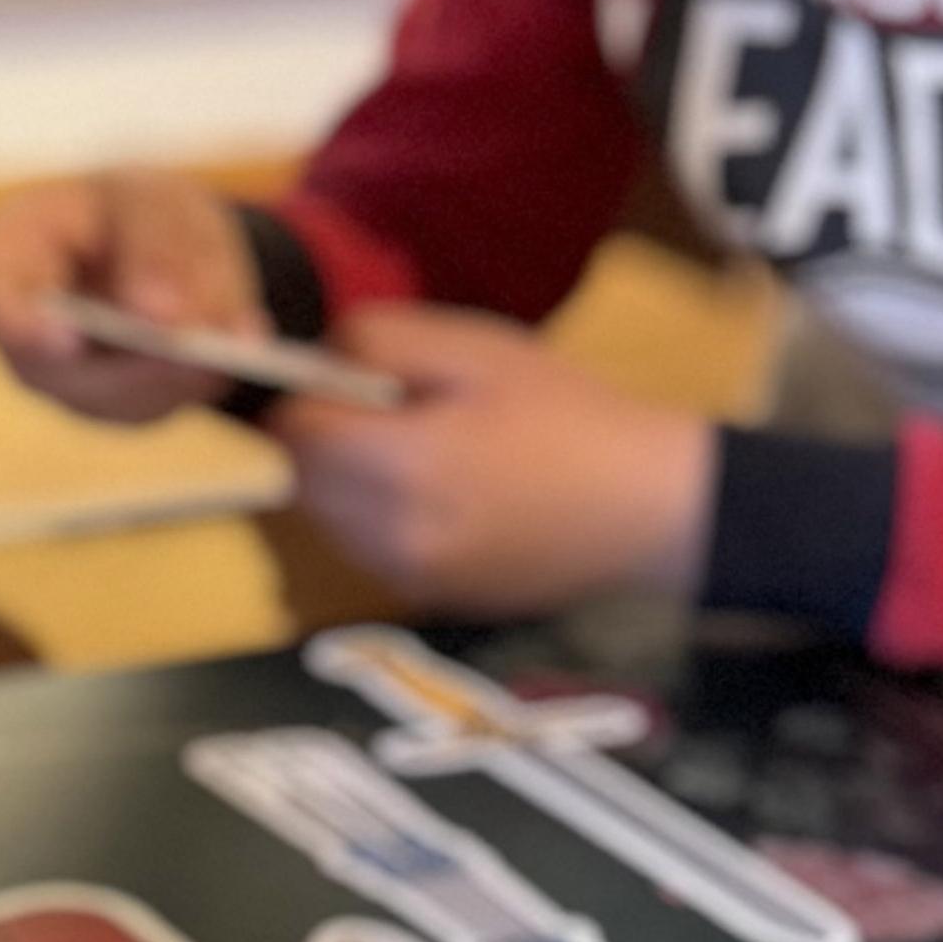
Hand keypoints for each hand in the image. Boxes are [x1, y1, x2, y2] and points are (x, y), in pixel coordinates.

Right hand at [0, 168, 262, 420]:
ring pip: (113, 400)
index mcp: (5, 257)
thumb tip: (160, 320)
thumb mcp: (151, 198)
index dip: (13, 326)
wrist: (162, 244)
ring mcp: (64, 381)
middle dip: (130, 363)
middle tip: (193, 350)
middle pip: (54, 370)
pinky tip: (238, 352)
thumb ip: (155, 244)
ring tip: (234, 344)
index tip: (69, 338)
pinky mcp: (116, 406)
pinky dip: (200, 381)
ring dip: (176, 375)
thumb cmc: (133, 210)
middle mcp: (20, 333)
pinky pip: (155, 408)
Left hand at [272, 302, 716, 615]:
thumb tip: (317, 357)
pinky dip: (379, 518)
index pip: (291, 432)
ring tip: (423, 450)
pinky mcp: (429, 599)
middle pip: (301, 480)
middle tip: (390, 409)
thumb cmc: (571, 416)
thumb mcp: (477, 350)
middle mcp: (388, 537)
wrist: (651, 509)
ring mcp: (408, 577)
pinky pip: (367, 550)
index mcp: (398, 468)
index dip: (309, 394)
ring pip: (328, 520)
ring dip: (347, 481)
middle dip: (324, 439)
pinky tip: (441, 492)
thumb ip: (378, 342)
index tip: (353, 378)